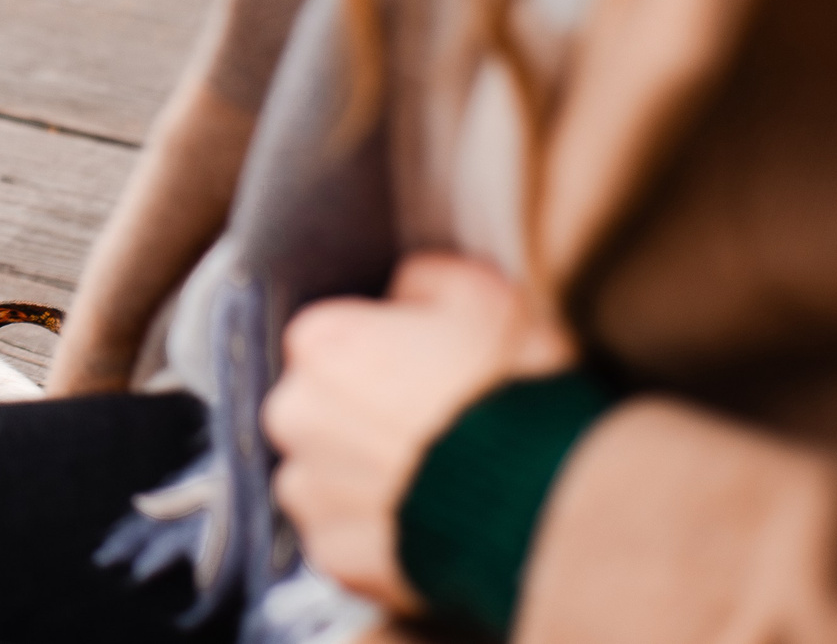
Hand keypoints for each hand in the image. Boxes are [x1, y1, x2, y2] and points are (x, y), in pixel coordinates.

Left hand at [260, 252, 575, 609]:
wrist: (543, 497)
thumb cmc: (512, 389)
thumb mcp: (482, 294)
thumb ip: (421, 280)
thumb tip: (402, 291)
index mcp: (320, 342)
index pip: (332, 340)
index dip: (382, 355)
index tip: (421, 372)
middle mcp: (292, 412)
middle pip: (318, 407)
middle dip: (360, 416)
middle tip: (430, 429)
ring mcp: (308, 489)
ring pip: (323, 473)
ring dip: (361, 476)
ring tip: (430, 481)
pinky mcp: (332, 555)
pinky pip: (343, 536)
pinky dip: (375, 533)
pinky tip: (425, 523)